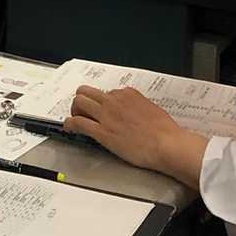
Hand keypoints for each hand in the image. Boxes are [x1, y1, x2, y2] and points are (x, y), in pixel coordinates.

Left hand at [63, 85, 185, 171]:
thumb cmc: (165, 131)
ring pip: (79, 102)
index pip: (107, 93)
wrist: (166, 144)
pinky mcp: (101, 132)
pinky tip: (69, 128)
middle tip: (83, 111)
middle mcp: (114, 101)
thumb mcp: (152, 110)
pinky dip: (69, 124)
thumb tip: (134, 112)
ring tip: (75, 118)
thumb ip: (138, 107)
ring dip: (74, 110)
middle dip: (82, 100)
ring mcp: (106, 115)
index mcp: (128, 94)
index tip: (102, 110)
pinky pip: (78, 122)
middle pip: (87, 91)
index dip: (103, 103)